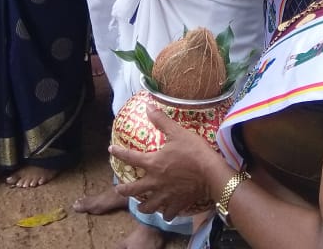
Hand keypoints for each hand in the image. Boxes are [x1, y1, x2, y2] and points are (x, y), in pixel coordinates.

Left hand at [111, 107, 228, 218]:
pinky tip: (165, 214)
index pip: (130, 158)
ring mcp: (166, 195)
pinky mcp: (177, 203)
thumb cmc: (193, 151)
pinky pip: (168, 214)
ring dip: (142, 206)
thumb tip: (148, 107)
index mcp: (153, 163)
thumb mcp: (177, 132)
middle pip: (133, 190)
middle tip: (119, 189)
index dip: (119, 153)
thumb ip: (161, 120)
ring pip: (148, 206)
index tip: (111, 150)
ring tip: (140, 205)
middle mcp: (155, 182)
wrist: (211, 173)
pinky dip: (166, 214)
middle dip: (124, 190)